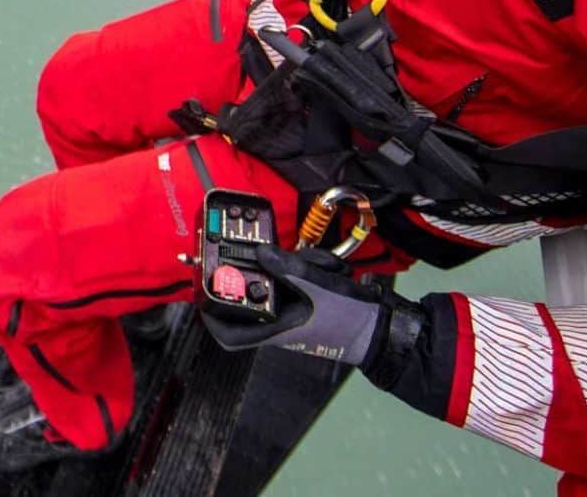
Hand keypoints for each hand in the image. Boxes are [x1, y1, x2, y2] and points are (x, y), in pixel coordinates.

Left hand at [200, 244, 398, 364]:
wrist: (382, 327)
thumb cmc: (351, 319)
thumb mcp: (318, 287)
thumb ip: (287, 268)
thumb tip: (259, 252)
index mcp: (274, 330)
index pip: (229, 334)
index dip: (212, 314)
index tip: (204, 286)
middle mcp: (278, 322)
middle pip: (253, 295)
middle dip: (267, 271)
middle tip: (273, 254)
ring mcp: (292, 310)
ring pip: (279, 281)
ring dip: (299, 267)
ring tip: (323, 268)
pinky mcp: (306, 298)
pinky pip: (298, 278)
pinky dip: (313, 268)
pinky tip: (331, 269)